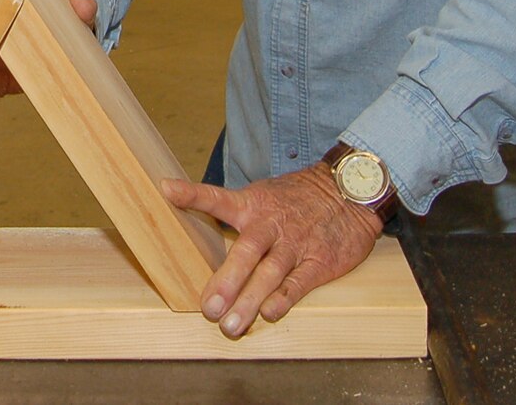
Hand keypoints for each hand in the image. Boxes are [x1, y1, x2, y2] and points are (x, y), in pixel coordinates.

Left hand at [162, 165, 382, 337]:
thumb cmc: (297, 199)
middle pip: (246, 251)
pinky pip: (299, 282)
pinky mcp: (319, 261)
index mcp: (253, 206)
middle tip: (209, 308)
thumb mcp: (263, 195)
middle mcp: (271, 225)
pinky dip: (285, 298)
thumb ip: (233, 212)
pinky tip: (270, 313)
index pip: (218, 198)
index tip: (166, 190)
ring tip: (231, 325)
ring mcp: (296, 244)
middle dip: (226, 281)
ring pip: (271, 273)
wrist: (349, 192)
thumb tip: (192, 218)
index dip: (193, 195)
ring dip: (250, 300)